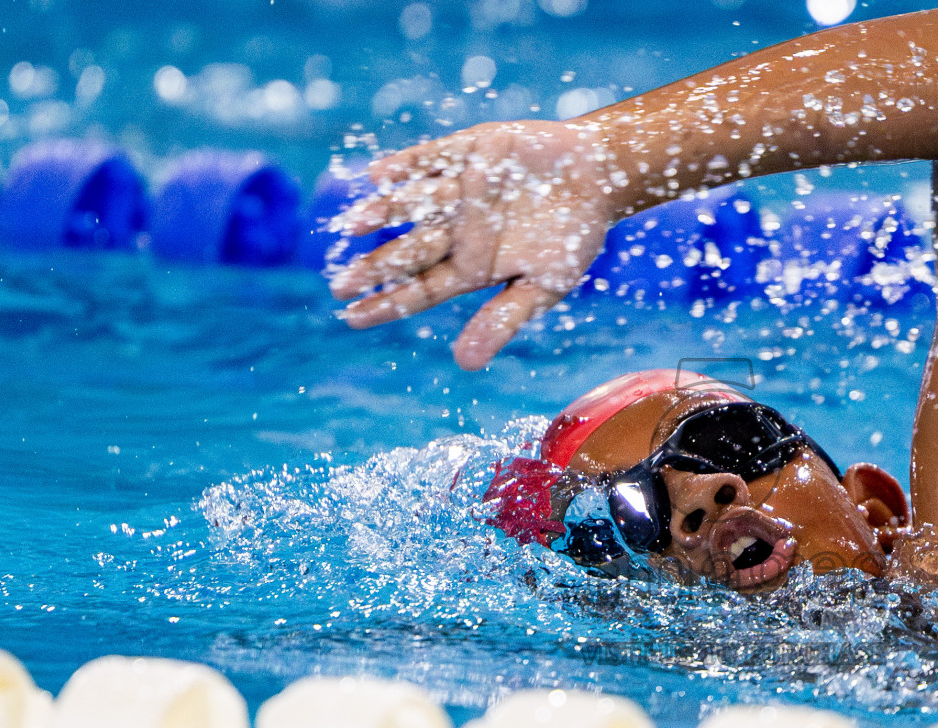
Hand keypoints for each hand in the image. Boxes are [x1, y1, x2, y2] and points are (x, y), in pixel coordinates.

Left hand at [330, 120, 617, 369]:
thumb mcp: (545, 286)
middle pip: (409, 252)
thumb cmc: (574, 237)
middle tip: (338, 283)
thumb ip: (503, 320)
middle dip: (375, 267)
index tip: (350, 317)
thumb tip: (464, 365)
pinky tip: (379, 175)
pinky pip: (432, 158)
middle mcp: (457, 231)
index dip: (387, 304)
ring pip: (414, 205)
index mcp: (472, 267)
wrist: (599, 177)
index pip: (421, 290)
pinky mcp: (470, 152)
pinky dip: (408, 165)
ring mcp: (460, 191)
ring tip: (353, 225)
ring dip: (384, 213)